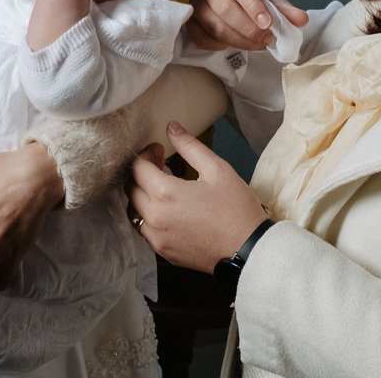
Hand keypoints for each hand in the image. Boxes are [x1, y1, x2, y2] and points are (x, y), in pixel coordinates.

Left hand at [127, 122, 268, 272]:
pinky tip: (169, 210)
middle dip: (142, 173)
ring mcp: (157, 237)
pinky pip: (144, 229)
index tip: (159, 150)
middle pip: (131, 188)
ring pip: (134, 210)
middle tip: (160, 166)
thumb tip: (172, 128)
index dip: (146, 154)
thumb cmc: (237, 210)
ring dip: (143, 195)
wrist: (250, 249)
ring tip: (164, 188)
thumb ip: (189, 146)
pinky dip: (149, 216)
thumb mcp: (217, 169)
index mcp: (165, 193)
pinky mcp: (164, 251)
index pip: (137, 167)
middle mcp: (155, 217)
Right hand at [185, 0, 307, 50]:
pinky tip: (232, 44)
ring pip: (213, 25)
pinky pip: (200, 36)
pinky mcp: (189, 19)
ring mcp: (196, 1)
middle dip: (249, 28)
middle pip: (225, 7)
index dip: (253, 5)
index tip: (268, 23)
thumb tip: (301, 20)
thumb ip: (283, 8)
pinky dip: (218, 45)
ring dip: (238, 40)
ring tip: (257, 45)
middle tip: (268, 40)